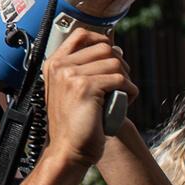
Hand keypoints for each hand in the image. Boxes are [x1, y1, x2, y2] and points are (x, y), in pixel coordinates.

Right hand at [40, 27, 135, 170]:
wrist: (68, 150)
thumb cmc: (74, 124)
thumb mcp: (70, 89)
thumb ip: (83, 68)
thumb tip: (112, 47)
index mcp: (54, 64)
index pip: (81, 35)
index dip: (101, 39)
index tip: (112, 53)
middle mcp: (60, 66)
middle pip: (104, 48)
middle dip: (119, 64)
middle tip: (119, 85)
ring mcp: (70, 75)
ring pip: (115, 63)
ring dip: (126, 80)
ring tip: (120, 97)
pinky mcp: (85, 87)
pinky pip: (120, 80)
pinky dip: (130, 92)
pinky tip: (123, 104)